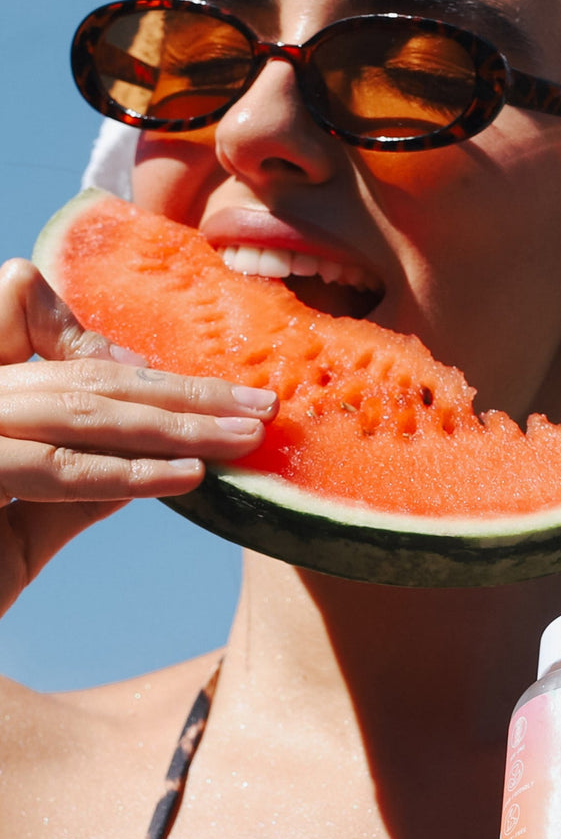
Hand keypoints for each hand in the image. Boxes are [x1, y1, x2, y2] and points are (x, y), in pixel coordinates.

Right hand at [0, 258, 276, 619]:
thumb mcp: (19, 524)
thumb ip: (74, 475)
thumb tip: (155, 454)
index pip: (22, 314)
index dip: (111, 351)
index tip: (187, 383)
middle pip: (73, 374)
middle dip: (175, 390)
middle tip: (259, 405)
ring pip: (73, 409)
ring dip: (173, 423)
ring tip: (244, 437)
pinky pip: (53, 469)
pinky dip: (127, 472)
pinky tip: (189, 477)